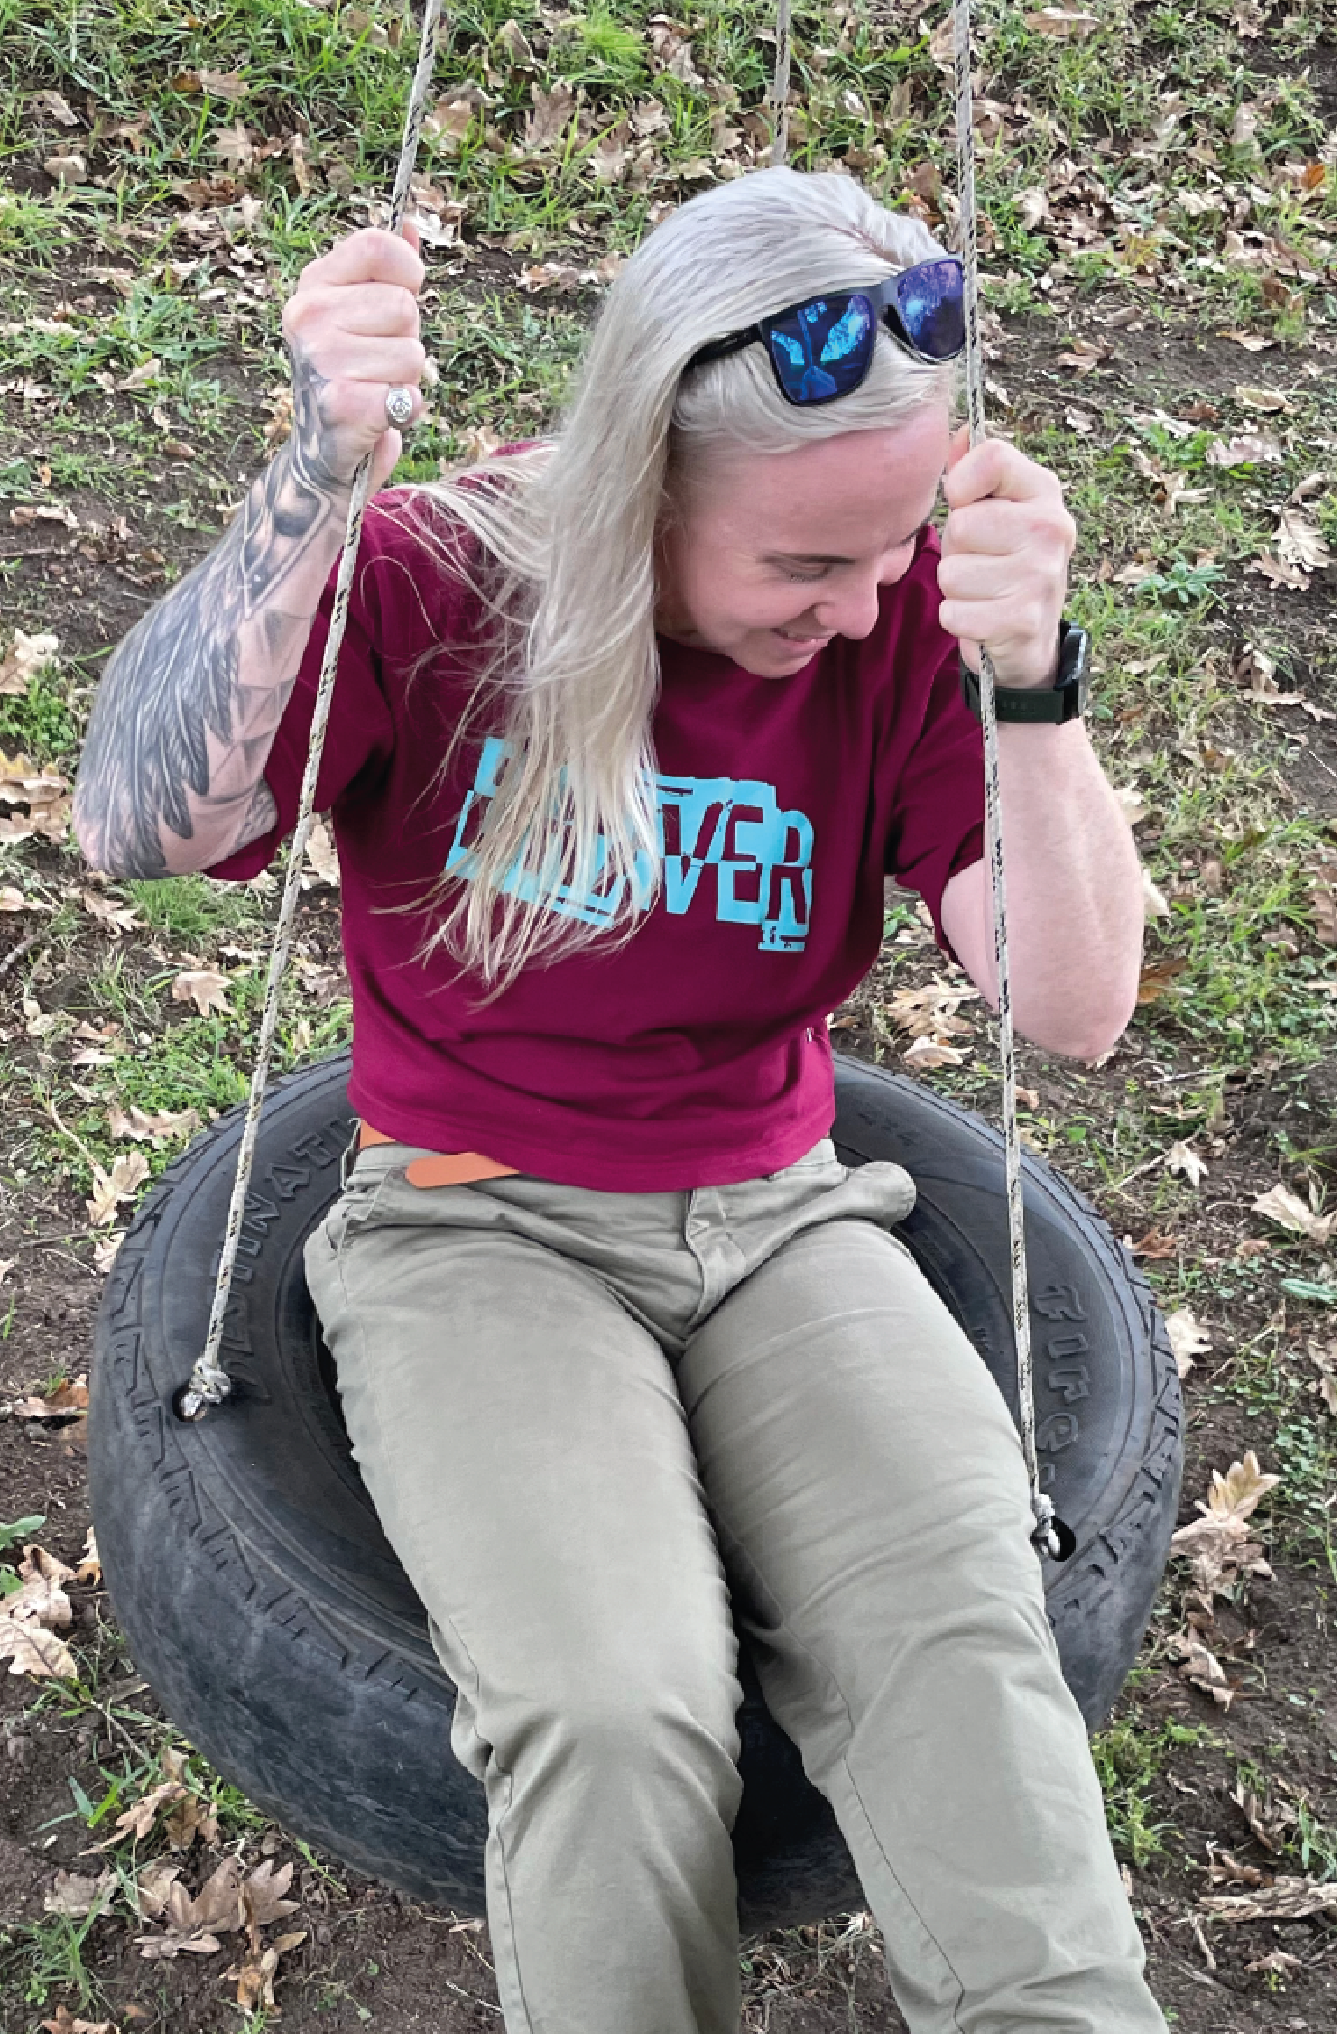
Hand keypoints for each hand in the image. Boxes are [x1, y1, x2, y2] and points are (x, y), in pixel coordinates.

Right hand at [280, 222, 426, 494]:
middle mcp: (309, 317)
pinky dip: (405, 410)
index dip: (407, 271)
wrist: (324, 454)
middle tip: (378, 362)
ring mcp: (321, 361)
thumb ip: (386, 271)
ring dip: (405, 378)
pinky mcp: (341, 407)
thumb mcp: (362, 316)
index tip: (403, 296)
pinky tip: (380, 416)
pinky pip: (407, 396)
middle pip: (404, 306)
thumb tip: (409, 223)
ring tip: (375, 388)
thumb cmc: (354, 377)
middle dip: (406, 338)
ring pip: (412, 354)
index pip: (377, 245)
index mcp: (314, 286)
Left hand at [937, 427, 1076, 688]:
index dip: (961, 483)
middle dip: (956, 549)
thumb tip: (958, 433)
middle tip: (980, 560)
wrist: (1030, 639)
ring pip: (952, 573)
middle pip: (962, 524)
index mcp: (1043, 491)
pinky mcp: (1023, 620)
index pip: (991, 457)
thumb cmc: (1001, 564)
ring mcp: (1042, 575)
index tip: (965, 503)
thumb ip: (972, 472)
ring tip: (983, 590)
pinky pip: (953, 613)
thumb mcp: (992, 511)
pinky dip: (958, 620)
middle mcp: (1051, 528)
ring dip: (955, 588)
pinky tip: (983, 618)